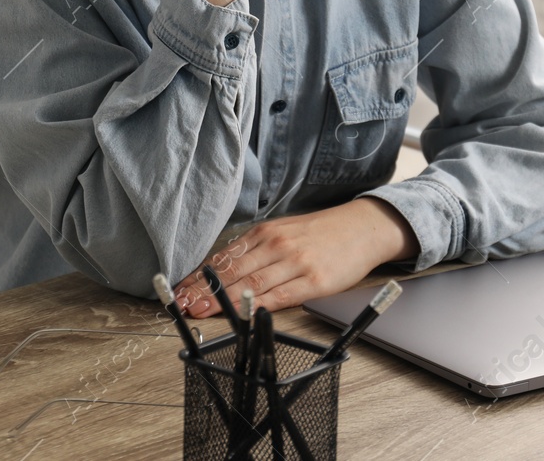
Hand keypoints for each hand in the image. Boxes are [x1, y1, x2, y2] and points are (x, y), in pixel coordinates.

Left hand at [171, 199, 418, 315]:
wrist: (362, 228)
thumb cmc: (322, 233)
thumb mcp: (285, 231)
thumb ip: (258, 248)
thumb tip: (226, 268)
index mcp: (266, 232)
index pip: (225, 256)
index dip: (200, 275)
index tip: (181, 289)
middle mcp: (276, 245)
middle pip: (232, 270)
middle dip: (204, 288)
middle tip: (182, 303)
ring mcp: (295, 263)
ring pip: (251, 284)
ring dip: (223, 300)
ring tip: (201, 310)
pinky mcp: (314, 281)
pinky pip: (281, 296)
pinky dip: (258, 306)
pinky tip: (242, 314)